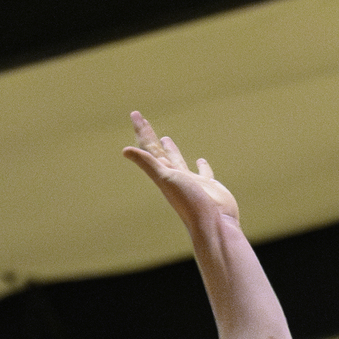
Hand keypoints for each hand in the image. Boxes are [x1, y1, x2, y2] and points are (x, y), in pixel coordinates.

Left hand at [124, 112, 239, 231]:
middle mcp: (175, 175)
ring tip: (166, 139)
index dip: (141, 131)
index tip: (135, 115)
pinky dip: (202, 166)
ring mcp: (192, 181)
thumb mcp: (166, 178)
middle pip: (158, 151)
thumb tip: (125, 151)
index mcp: (163, 172)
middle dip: (150, 136)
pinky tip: (201, 161)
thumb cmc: (189, 202)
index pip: (148, 147)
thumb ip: (147, 163)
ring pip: (178, 161)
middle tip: (143, 121)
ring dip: (171, 150)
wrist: (213, 223)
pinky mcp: (209, 185)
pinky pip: (204, 172)